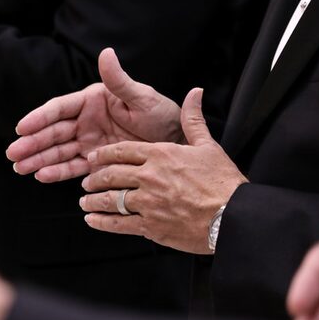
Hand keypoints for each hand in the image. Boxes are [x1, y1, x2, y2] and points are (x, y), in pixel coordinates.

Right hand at [6, 48, 183, 182]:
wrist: (177, 143)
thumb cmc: (162, 115)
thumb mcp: (142, 97)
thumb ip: (119, 80)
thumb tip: (106, 53)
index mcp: (92, 101)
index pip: (59, 109)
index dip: (39, 118)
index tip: (21, 127)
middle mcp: (86, 121)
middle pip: (52, 132)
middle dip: (32, 143)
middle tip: (13, 154)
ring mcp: (88, 142)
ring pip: (57, 151)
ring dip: (38, 159)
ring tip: (20, 168)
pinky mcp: (95, 161)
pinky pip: (72, 167)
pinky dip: (57, 172)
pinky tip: (41, 176)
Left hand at [80, 88, 247, 254]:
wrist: (234, 217)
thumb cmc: (223, 182)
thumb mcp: (208, 145)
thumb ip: (193, 119)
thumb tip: (195, 93)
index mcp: (160, 154)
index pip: (122, 151)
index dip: (103, 154)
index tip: (93, 157)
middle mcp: (149, 177)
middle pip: (110, 174)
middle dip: (94, 179)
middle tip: (87, 182)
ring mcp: (147, 202)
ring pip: (110, 200)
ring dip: (92, 201)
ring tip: (84, 202)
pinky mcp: (150, 226)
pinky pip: (117, 223)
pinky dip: (101, 222)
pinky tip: (93, 220)